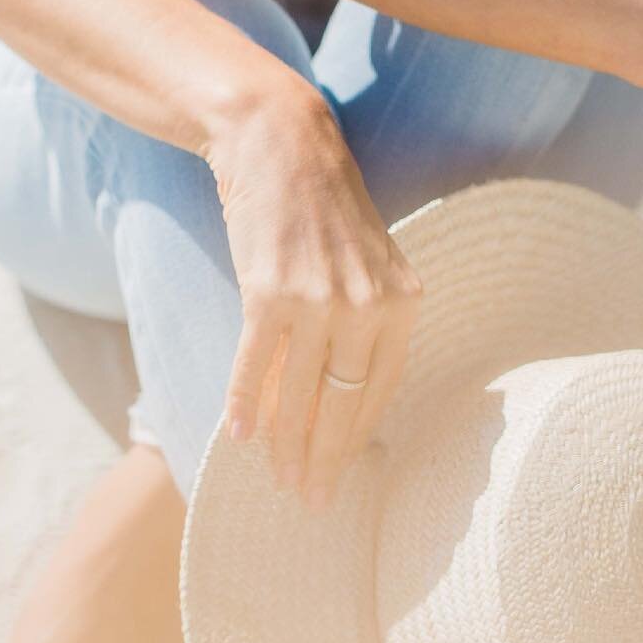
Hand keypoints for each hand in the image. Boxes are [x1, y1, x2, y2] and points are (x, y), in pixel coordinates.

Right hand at [206, 86, 423, 511]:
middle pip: (345, 404)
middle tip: (314, 500)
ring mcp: (319, 300)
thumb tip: (346, 391)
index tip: (342, 473)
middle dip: (327, 459)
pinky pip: (256, 364)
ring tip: (280, 481)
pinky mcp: (269, 292)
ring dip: (287, 446)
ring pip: (302, 394)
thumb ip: (369, 320)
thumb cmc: (322, 207)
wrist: (280, 142)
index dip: (358, 439)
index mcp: (402, 302)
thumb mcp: (368, 262)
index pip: (381, 390)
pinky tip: (240, 438)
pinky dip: (244, 403)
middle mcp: (367, 305)